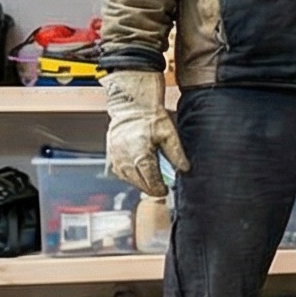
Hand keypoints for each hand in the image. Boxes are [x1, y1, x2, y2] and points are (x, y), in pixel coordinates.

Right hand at [102, 70, 186, 198]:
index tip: (166, 191)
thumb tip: (185, 169)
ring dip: (139, 183)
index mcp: (140, 155)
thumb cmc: (150, 117)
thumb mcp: (169, 134)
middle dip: (150, 188)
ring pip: (127, 178)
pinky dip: (129, 175)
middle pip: (138, 182)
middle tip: (160, 190)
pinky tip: (138, 173)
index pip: (150, 181)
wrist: (132, 105)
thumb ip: (177, 154)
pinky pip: (119, 171)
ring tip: (151, 183)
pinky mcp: (111, 153)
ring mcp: (116, 157)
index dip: (158, 188)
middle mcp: (125, 159)